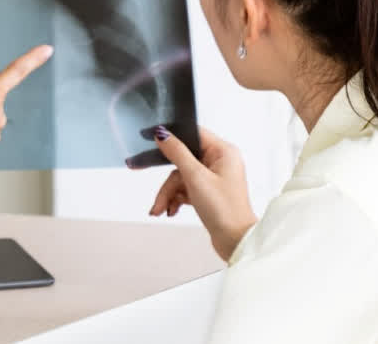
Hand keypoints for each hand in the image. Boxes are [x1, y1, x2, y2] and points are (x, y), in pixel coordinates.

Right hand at [148, 126, 256, 260]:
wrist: (235, 242)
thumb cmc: (224, 210)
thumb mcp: (196, 178)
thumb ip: (177, 153)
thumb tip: (162, 134)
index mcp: (223, 152)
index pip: (193, 134)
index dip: (173, 136)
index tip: (152, 139)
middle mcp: (220, 162)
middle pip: (182, 159)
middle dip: (167, 178)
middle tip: (143, 172)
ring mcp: (214, 178)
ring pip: (181, 177)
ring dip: (168, 193)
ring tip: (160, 209)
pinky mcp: (209, 192)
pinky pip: (185, 188)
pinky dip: (176, 199)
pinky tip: (170, 210)